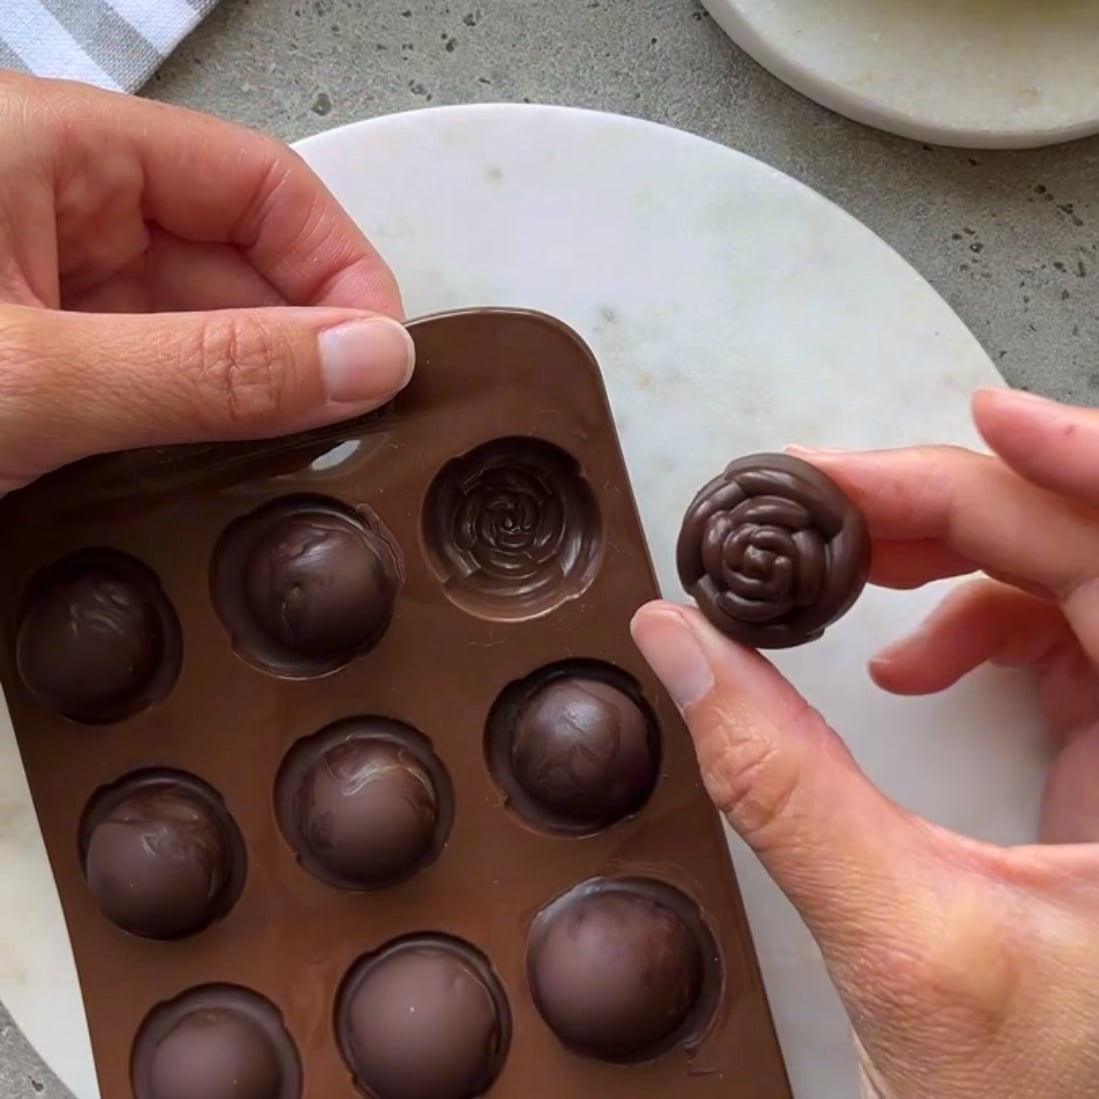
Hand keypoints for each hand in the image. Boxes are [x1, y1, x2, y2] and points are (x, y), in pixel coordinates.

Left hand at [0, 72, 412, 490]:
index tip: (379, 358)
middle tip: (344, 430)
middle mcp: (53, 210)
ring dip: (248, 400)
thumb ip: (207, 370)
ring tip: (286, 464)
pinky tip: (214, 478)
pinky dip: (190, 431)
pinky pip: (149, 383)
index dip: (338, 266)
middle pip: (236, 264)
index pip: (256, 182)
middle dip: (299, 348)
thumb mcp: (38, 376)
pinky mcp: (37, 364)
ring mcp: (41, 293)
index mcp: (50, 150)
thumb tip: (362, 362)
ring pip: (196, 333)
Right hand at [632, 388, 1098, 1097]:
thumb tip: (686, 651)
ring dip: (953, 561)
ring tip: (845, 581)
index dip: (1060, 462)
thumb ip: (781, 785)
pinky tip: (902, 661)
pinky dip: (969, 624)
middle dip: (952, 509)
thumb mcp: (903, 940)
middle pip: (1085, 549)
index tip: (973, 416)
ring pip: (1070, 584)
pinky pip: (1059, 639)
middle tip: (831, 505)